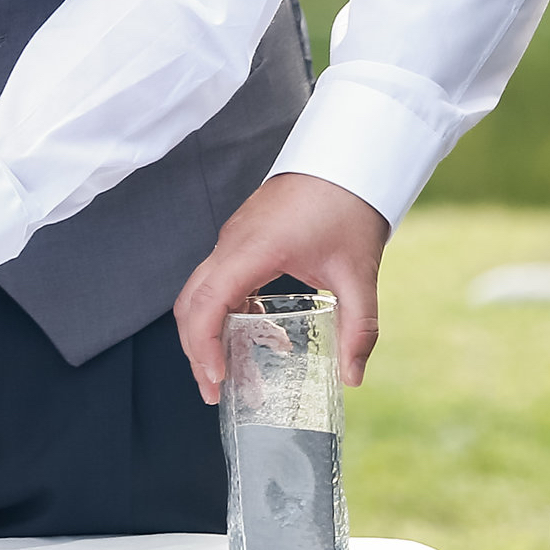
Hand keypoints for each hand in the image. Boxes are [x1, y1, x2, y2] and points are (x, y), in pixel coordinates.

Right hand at [174, 172, 388, 401]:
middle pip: (190, 302)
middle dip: (196, 351)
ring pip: (198, 291)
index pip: (207, 302)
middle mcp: (232, 244)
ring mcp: (233, 239)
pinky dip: (222, 312)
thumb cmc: (348, 206)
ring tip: (231, 372)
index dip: (204, 345)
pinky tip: (255, 333)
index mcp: (253, 250)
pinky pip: (216, 280)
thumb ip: (358, 328)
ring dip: (205, 332)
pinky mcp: (241, 238)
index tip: (217, 379)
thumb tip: (352, 377)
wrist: (345, 158)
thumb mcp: (358, 273)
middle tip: (215, 391)